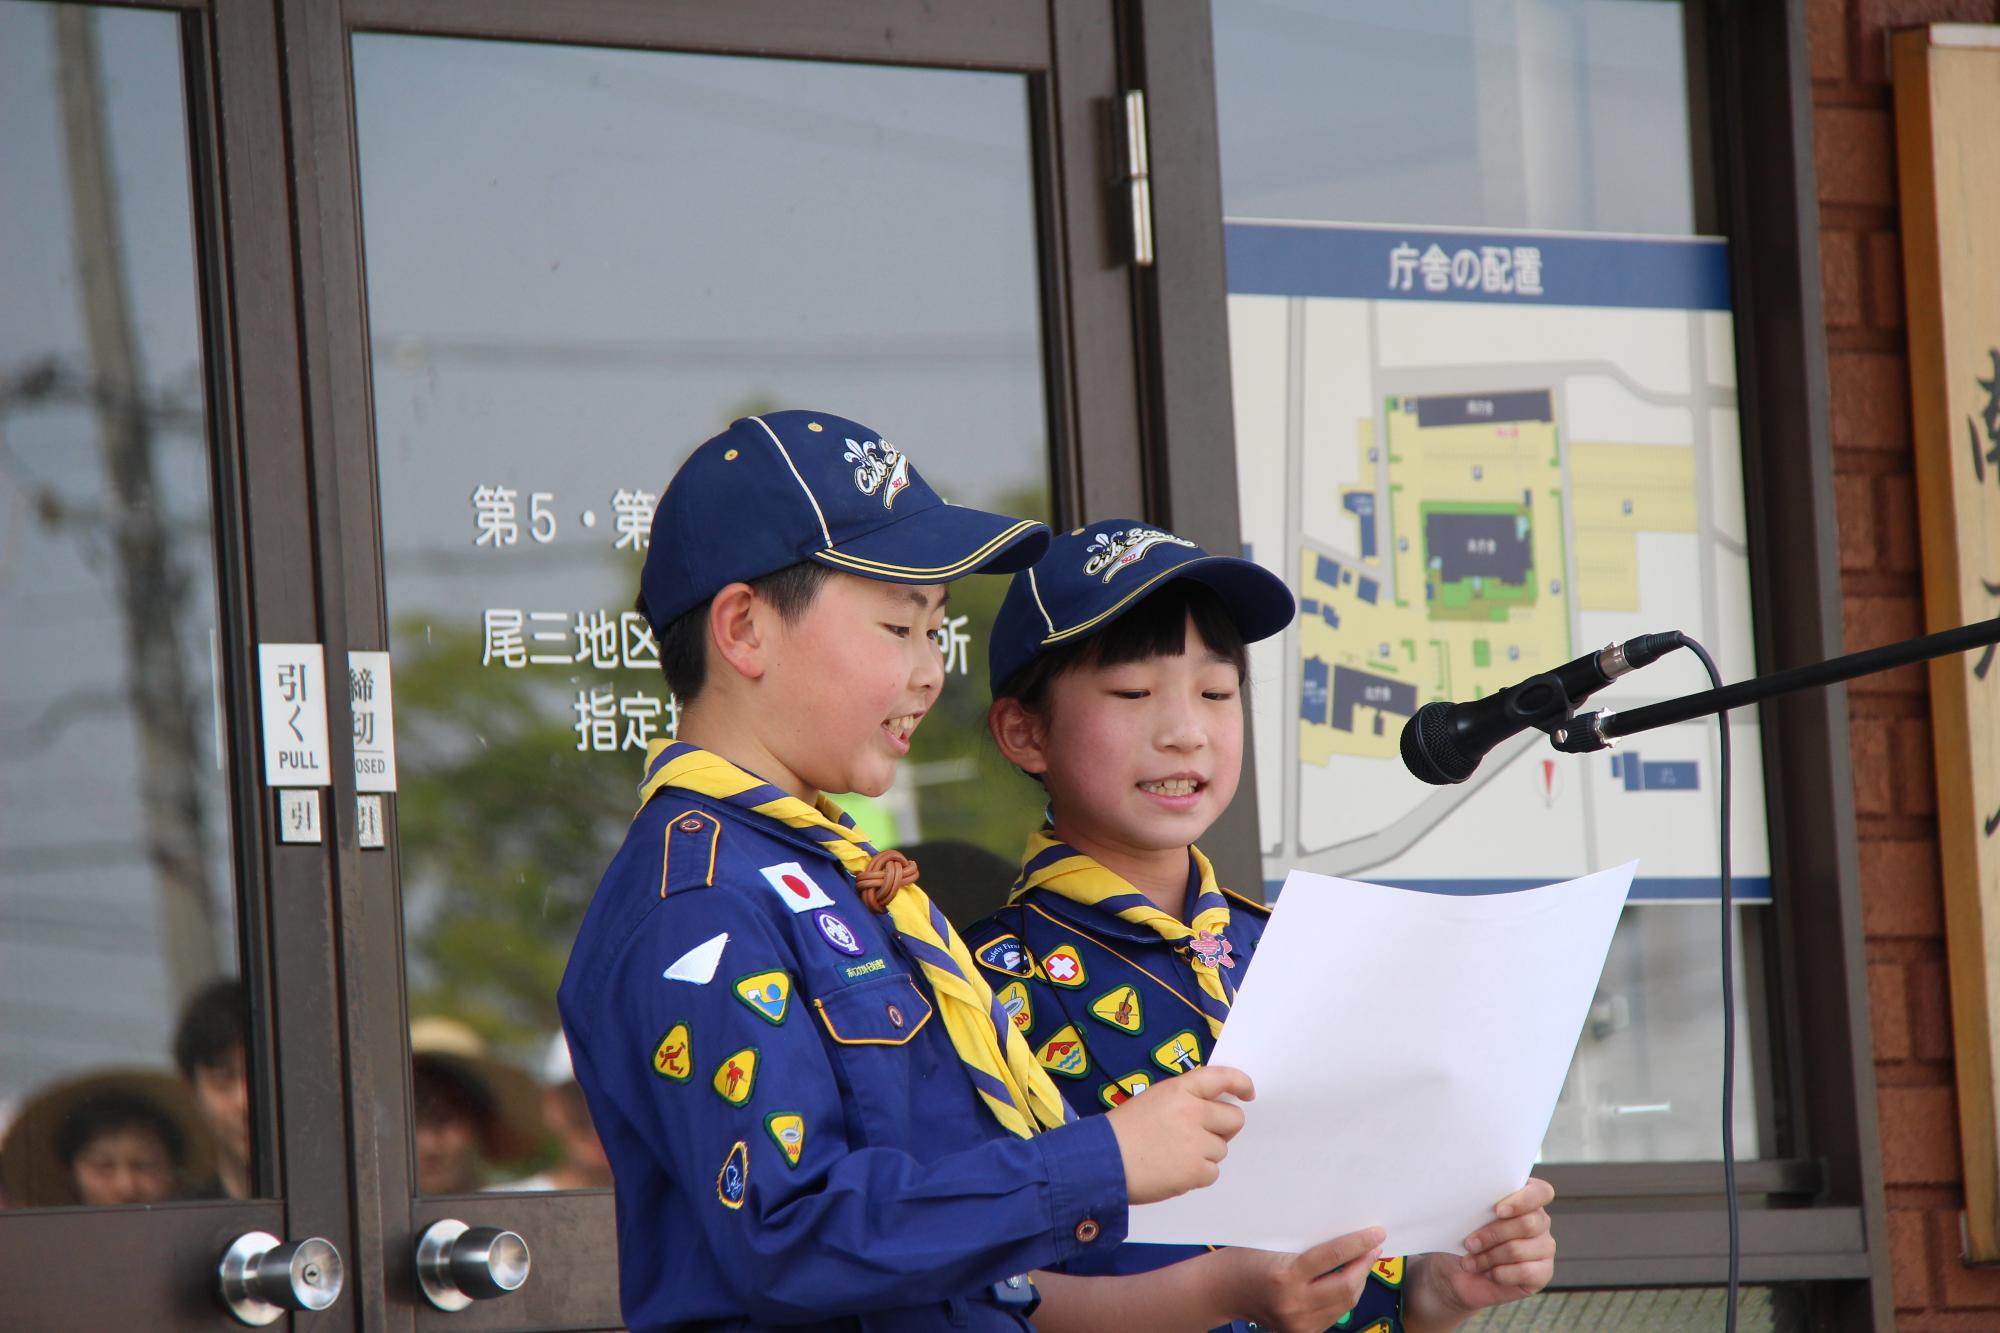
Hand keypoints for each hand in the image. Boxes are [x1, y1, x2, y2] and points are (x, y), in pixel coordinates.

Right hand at [1103, 1065, 1252, 1204]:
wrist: (1102, 1161)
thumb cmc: (1122, 1132)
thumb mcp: (1152, 1100)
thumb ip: (1184, 1101)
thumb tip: (1211, 1114)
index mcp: (1180, 1090)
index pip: (1221, 1078)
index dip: (1240, 1083)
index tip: (1247, 1093)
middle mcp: (1193, 1112)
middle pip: (1234, 1119)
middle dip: (1223, 1128)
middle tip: (1201, 1136)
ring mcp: (1197, 1143)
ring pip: (1221, 1149)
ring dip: (1204, 1154)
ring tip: (1174, 1156)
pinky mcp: (1196, 1171)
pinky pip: (1212, 1172)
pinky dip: (1197, 1175)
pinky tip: (1173, 1171)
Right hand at [1216, 1228, 1386, 1332]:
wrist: (1220, 1290)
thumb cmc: (1242, 1258)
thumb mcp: (1273, 1244)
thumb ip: (1307, 1246)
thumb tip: (1346, 1239)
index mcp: (1285, 1275)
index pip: (1333, 1257)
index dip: (1359, 1243)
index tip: (1377, 1232)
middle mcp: (1294, 1304)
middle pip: (1346, 1285)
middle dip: (1365, 1264)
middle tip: (1375, 1246)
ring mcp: (1298, 1323)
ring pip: (1345, 1303)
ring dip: (1359, 1280)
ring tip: (1364, 1261)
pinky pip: (1333, 1314)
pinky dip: (1344, 1296)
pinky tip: (1348, 1280)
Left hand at [1417, 1178, 1555, 1319]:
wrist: (1459, 1270)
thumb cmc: (1465, 1235)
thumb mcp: (1466, 1216)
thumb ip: (1477, 1203)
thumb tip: (1468, 1196)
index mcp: (1525, 1197)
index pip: (1541, 1192)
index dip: (1523, 1201)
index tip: (1497, 1210)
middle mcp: (1540, 1220)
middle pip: (1527, 1224)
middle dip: (1492, 1235)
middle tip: (1469, 1243)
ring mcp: (1545, 1247)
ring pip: (1519, 1250)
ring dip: (1489, 1257)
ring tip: (1470, 1261)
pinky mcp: (1543, 1272)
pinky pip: (1526, 1272)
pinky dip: (1501, 1274)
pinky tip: (1488, 1273)